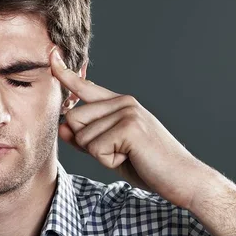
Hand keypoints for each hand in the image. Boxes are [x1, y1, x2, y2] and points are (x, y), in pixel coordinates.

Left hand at [50, 47, 211, 209]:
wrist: (183, 179)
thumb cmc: (148, 166)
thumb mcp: (111, 150)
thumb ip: (86, 138)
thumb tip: (61, 127)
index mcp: (120, 104)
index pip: (85, 87)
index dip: (65, 74)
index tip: (51, 55)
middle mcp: (123, 102)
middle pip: (73, 118)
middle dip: (86, 143)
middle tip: (118, 152)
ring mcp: (127, 112)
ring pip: (82, 136)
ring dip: (99, 155)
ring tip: (128, 156)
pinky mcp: (129, 127)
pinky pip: (94, 149)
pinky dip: (108, 162)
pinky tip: (130, 159)